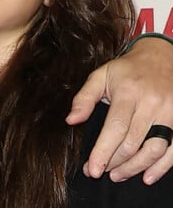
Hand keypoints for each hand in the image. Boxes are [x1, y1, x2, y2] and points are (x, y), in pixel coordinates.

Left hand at [66, 36, 172, 183]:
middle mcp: (151, 104)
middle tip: (99, 172)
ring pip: (154, 150)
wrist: (160, 57)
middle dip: (114, 162)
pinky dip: (161, 168)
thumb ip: (84, 98)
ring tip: (117, 175)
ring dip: (134, 168)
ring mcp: (169, 113)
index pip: (115, 128)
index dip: (103, 151)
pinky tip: (146, 177)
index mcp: (128, 92)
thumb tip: (71, 120)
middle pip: (133, 142)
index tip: (91, 169)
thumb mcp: (100, 75)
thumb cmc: (126, 70)